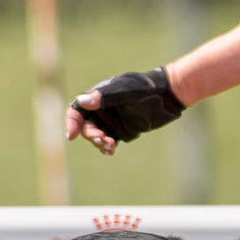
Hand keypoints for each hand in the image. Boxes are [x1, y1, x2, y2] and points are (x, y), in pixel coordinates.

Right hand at [68, 67, 185, 154]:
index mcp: (99, 96)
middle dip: (91, 135)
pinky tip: (111, 150)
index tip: (72, 136)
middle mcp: (102, 109)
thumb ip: (105, 97)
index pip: (77, 110)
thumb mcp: (125, 92)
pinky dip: (107, 147)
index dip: (71, 122)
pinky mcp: (122, 130)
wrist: (168, 95)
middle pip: (85, 126)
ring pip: (96, 136)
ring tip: (110, 146)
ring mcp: (112, 120)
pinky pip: (108, 141)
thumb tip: (82, 101)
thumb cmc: (146, 89)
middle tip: (103, 139)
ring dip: (99, 142)